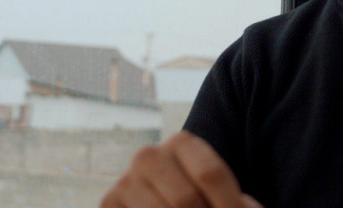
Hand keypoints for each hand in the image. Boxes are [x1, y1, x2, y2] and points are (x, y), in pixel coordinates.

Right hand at [100, 131, 262, 207]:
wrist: (163, 194)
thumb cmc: (202, 202)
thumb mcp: (221, 196)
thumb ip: (234, 203)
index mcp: (182, 142)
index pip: (211, 175)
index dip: (230, 204)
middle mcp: (148, 155)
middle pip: (186, 200)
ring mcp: (125, 181)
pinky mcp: (107, 203)